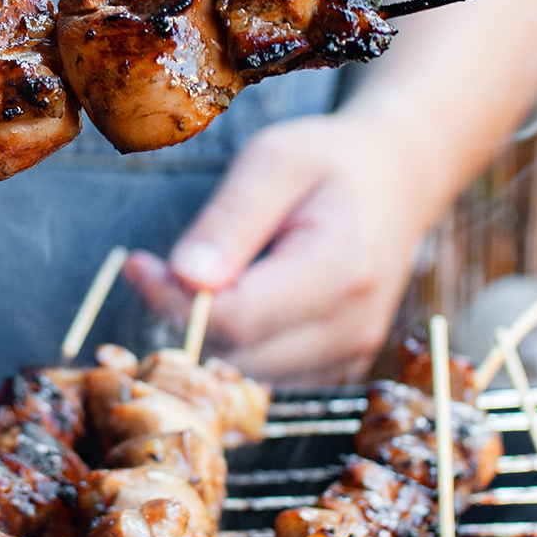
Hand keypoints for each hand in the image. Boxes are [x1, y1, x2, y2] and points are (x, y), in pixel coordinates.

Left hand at [124, 109, 427, 384]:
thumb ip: (230, 220)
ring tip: (193, 278)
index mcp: (341, 267)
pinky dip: (237, 345)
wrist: (397, 181)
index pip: (239, 318)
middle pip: (239, 354)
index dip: (176, 300)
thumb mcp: (273, 161)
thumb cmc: (331, 163)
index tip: (138, 264)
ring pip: (248, 373)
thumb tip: (187, 277)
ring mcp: (351, 353)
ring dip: (207, 334)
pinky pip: (269, 375)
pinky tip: (229, 300)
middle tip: (154, 270)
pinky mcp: (340, 366)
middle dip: (184, 317)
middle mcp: (352, 324)